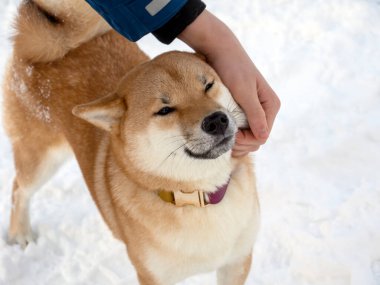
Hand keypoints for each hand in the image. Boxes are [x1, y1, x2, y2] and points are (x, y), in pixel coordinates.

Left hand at [179, 10, 279, 155]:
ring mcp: (255, 110)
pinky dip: (233, 134)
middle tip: (222, 140)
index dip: (246, 140)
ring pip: (249, 136)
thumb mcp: (244, 92)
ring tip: (221, 137)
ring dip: (236, 141)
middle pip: (257, 139)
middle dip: (241, 143)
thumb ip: (255, 114)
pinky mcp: (243, 109)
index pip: (262, 136)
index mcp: (271, 106)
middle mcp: (266, 110)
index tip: (228, 135)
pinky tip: (223, 134)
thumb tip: (263, 137)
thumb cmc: (232, 68)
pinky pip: (242, 129)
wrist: (221, 51)